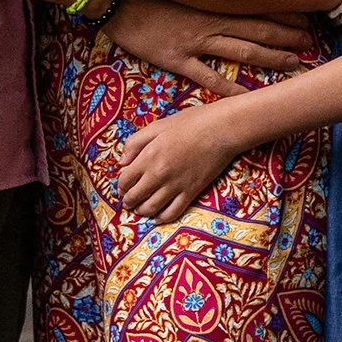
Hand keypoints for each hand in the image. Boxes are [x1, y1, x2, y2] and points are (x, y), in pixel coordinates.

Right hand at [104, 0, 319, 93]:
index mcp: (212, 2)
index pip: (257, 8)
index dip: (283, 15)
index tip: (306, 20)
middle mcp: (210, 20)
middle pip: (258, 30)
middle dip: (287, 37)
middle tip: (311, 44)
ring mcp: (195, 41)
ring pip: (242, 50)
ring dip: (270, 58)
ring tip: (294, 65)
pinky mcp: (177, 59)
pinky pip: (209, 76)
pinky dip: (230, 88)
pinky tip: (249, 97)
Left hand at [115, 100, 245, 221]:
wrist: (220, 130)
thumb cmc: (189, 123)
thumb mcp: (157, 126)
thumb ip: (135, 143)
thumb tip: (122, 162)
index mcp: (148, 157)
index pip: (125, 180)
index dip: (121, 186)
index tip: (123, 187)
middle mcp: (159, 175)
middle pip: (136, 197)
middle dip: (128, 201)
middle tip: (128, 201)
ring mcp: (175, 186)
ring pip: (152, 208)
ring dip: (142, 211)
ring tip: (139, 209)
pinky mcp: (191, 192)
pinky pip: (173, 212)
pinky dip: (162, 218)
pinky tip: (157, 217)